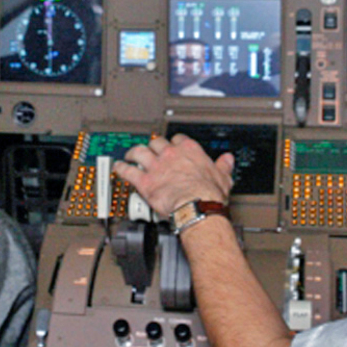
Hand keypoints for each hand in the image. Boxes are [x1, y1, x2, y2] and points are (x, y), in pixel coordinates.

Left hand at [113, 134, 234, 217]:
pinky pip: (128, 171)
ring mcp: (156, 167)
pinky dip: (121, 168)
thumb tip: (228, 160)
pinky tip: (118, 168)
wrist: (197, 207)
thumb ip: (223, 166)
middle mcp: (170, 155)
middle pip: (156, 142)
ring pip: (139, 152)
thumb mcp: (223, 177)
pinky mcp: (144, 181)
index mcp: (189, 151)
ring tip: (130, 155)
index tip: (173, 146)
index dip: (174, 142)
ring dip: (133, 153)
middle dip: (152, 145)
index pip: (178, 139)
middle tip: (150, 149)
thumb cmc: (209, 195)